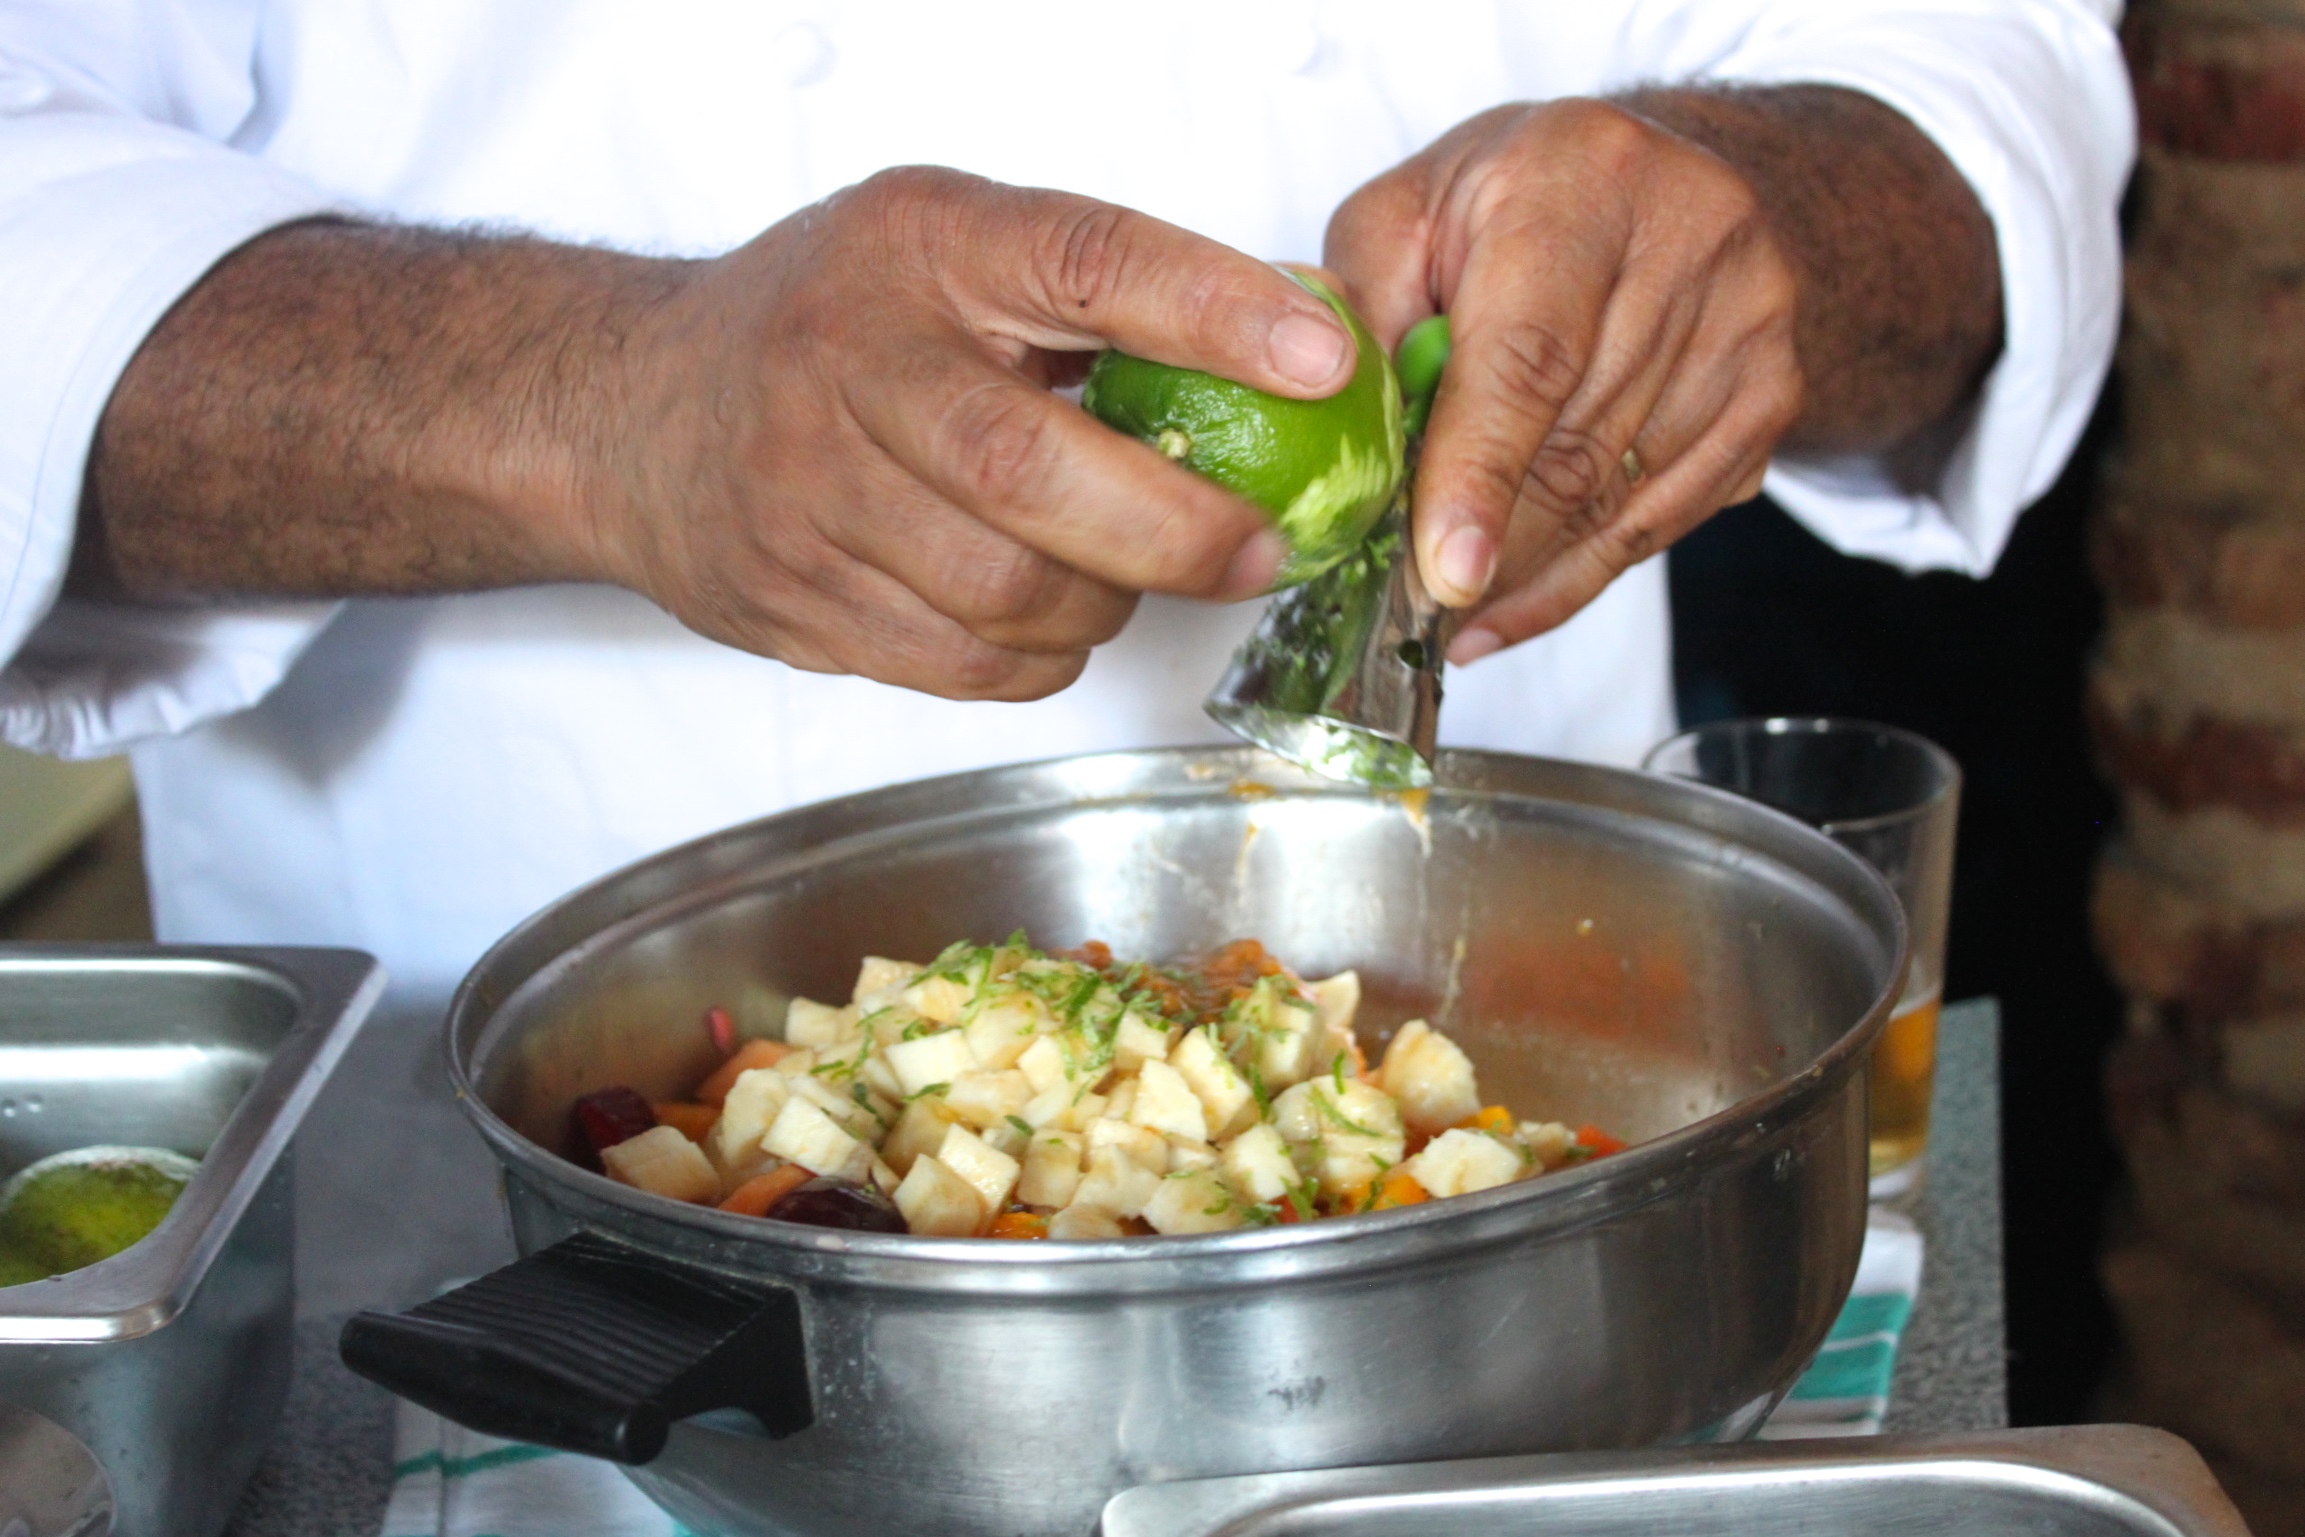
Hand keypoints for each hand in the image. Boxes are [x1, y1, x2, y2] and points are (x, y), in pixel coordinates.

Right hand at [598, 166, 1356, 698]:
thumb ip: (1090, 288)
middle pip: (1031, 470)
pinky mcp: (792, 599)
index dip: (1212, 312)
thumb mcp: (945, 248)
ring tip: (1134, 574)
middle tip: (1259, 548)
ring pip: (1001, 592)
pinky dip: (1040, 658)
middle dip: (1176, 529)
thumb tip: (1294, 345)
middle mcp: (847, 361)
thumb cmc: (826, 321)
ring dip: (1106, 603)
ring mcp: (806, 492)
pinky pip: (959, 666)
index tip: (1321, 358)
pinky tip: (1053, 618)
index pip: (1083, 260)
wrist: (632, 409)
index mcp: (916, 246)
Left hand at [1325, 99, 1803, 660]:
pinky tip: (1507, 609)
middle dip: (1486, 548)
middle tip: (1406, 611)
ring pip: (1618, 500)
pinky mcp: (1772, 390)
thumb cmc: (1504, 199)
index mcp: (1580, 178)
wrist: (1651, 181)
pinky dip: (1577, 579)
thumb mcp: (1404, 217)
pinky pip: (1663, 520)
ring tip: (1446, 617)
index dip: (1481, 472)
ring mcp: (1747, 320)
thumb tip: (1340, 439)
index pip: (1530, 355)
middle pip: (1576, 446)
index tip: (1443, 571)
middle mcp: (1688, 238)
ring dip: (1523, 575)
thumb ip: (1361, 312)